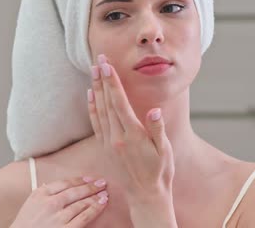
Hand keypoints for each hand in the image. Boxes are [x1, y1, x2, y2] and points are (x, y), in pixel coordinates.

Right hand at [10, 177, 109, 227]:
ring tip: (104, 193)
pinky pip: (85, 216)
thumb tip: (58, 186)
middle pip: (75, 191)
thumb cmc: (25, 224)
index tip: (89, 178)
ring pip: (82, 203)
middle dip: (91, 186)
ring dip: (95, 197)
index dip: (80, 180)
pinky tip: (102, 204)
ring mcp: (59, 217)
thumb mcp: (31, 203)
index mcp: (41, 194)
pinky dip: (95, 209)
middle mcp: (50, 203)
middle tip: (102, 183)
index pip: (65, 183)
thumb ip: (44, 192)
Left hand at [88, 54, 175, 226]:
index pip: (119, 102)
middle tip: (97, 59)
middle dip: (101, 79)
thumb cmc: (159, 172)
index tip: (107, 65)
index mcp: (132, 135)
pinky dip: (92, 107)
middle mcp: (117, 137)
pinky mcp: (105, 147)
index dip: (112, 82)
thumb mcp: (164, 151)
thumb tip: (155, 111)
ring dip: (95, 89)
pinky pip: (96, 123)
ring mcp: (109, 142)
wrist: (145, 195)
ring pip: (99, 110)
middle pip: (106, 102)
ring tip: (92, 71)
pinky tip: (90, 95)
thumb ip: (158, 130)